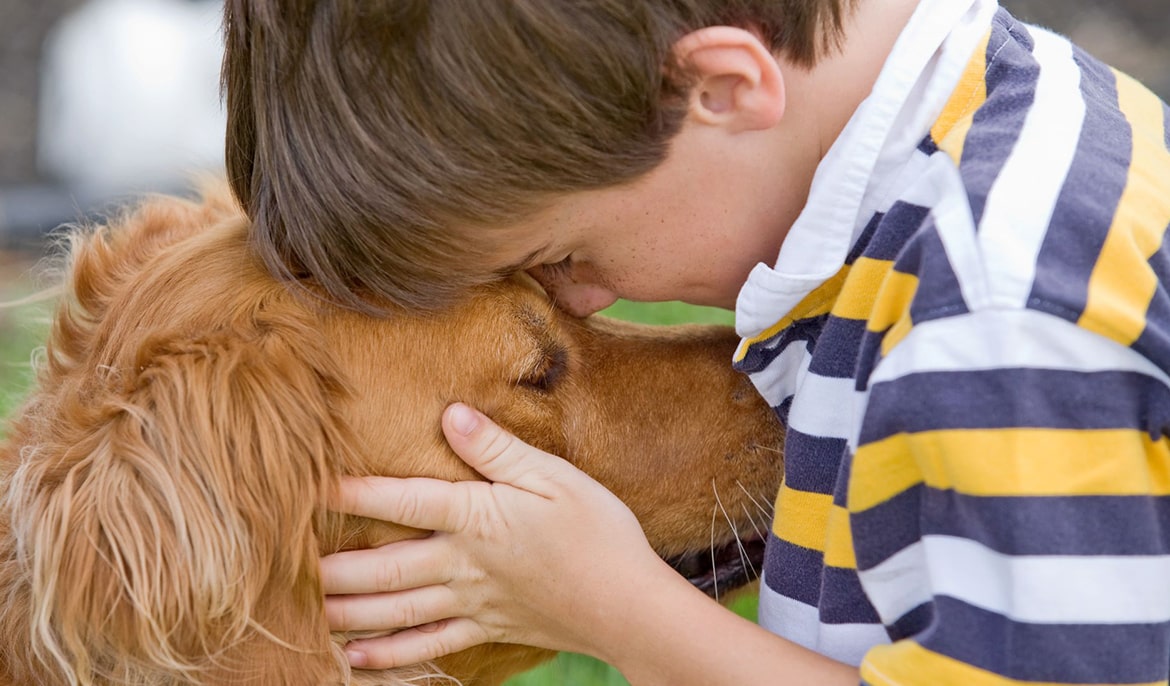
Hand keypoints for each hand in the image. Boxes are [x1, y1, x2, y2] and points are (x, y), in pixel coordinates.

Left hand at [319, 402, 668, 669]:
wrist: (629, 605)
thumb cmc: (598, 532)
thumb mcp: (553, 476)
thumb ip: (497, 449)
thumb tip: (449, 413)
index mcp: (476, 516)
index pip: (401, 499)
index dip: (353, 489)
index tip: (307, 483)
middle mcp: (463, 563)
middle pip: (383, 567)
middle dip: (331, 567)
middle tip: (284, 565)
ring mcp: (472, 602)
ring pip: (395, 610)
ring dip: (347, 612)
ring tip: (305, 612)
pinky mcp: (486, 628)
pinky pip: (428, 646)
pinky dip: (388, 655)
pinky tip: (354, 658)